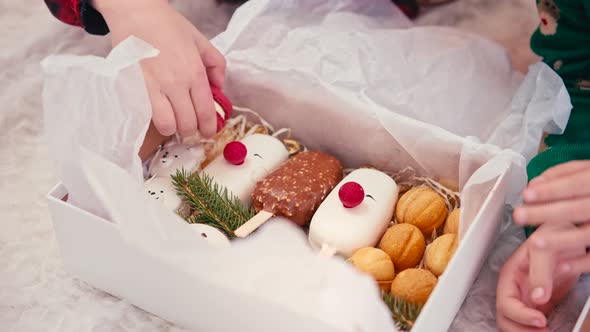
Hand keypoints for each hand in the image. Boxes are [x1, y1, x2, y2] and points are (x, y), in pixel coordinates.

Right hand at [94, 0, 225, 137]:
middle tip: (189, 125)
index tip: (208, 132)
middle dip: (191, 130)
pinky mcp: (133, 87)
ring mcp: (153, 87)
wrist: (136, 13)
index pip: (206, 112)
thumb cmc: (168, 26)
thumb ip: (217, 65)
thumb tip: (219, 89)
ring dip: (172, 128)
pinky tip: (157, 111)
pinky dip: (153, 118)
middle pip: (187, 124)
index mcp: (194, 72)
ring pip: (167, 125)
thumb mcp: (201, 41)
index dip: (209, 129)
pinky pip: (146, 115)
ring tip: (173, 121)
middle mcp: (175, 83)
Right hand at [496, 225, 581, 331]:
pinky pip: (532, 324)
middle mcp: (514, 290)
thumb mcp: (543, 248)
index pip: (505, 304)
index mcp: (509, 276)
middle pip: (505, 319)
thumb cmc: (551, 235)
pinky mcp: (540, 305)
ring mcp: (526, 298)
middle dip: (520, 330)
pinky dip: (537, 331)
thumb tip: (538, 297)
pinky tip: (551, 330)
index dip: (520, 315)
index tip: (541, 320)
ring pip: (516, 324)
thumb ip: (540, 270)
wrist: (567, 236)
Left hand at [512, 161, 589, 273]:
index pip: (576, 183)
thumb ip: (562, 174)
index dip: (551, 190)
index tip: (527, 195)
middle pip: (578, 208)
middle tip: (520, 215)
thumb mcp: (588, 171)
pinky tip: (561, 264)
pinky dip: (580, 263)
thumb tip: (535, 184)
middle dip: (547, 213)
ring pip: (588, 234)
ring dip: (562, 239)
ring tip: (536, 242)